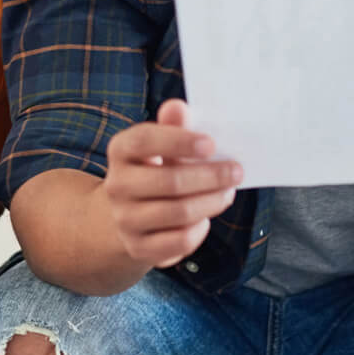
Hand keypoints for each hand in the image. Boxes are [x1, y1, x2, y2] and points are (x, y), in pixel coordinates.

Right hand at [103, 99, 241, 268]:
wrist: (127, 214)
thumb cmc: (155, 170)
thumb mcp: (161, 145)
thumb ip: (173, 126)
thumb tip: (178, 106)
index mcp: (121, 150)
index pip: (145, 140)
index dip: (179, 141)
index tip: (211, 144)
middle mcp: (117, 185)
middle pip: (170, 181)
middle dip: (210, 176)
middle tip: (236, 171)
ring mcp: (125, 219)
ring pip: (180, 212)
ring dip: (212, 201)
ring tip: (228, 192)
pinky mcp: (138, 247)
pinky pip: (179, 241)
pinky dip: (199, 229)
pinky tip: (205, 218)